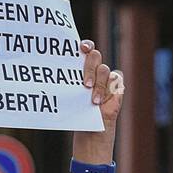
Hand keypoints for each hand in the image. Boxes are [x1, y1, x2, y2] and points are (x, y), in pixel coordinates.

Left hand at [74, 41, 122, 160]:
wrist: (89, 127)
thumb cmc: (76, 110)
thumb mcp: (69, 95)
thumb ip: (68, 82)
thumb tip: (56, 73)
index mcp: (81, 66)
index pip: (86, 48)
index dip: (86, 45)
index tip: (81, 48)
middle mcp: (94, 68)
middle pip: (95, 56)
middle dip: (89, 68)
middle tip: (85, 84)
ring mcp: (105, 76)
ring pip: (104, 69)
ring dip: (99, 84)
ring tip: (93, 100)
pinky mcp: (116, 85)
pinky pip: (116, 78)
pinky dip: (110, 88)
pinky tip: (104, 100)